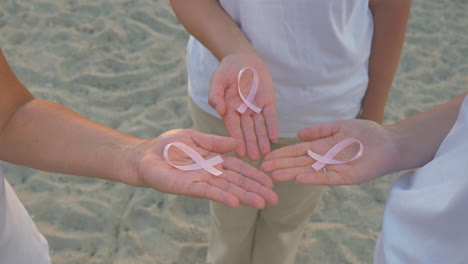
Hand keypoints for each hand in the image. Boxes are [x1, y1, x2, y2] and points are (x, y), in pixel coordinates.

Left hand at [135, 129, 277, 208]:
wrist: (147, 155)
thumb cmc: (169, 146)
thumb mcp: (195, 137)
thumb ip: (215, 142)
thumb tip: (236, 143)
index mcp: (215, 160)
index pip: (240, 168)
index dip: (255, 175)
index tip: (270, 182)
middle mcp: (211, 173)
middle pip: (238, 182)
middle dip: (256, 190)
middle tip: (274, 199)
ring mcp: (201, 181)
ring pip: (227, 189)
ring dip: (245, 196)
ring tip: (262, 203)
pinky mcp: (188, 186)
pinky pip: (208, 192)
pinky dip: (222, 197)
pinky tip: (236, 202)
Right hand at [209, 53, 277, 160]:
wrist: (242, 58)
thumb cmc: (227, 70)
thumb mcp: (218, 80)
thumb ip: (216, 95)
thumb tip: (219, 110)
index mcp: (229, 110)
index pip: (232, 128)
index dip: (236, 140)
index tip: (238, 153)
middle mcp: (242, 112)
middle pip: (247, 131)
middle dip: (250, 145)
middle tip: (254, 159)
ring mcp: (255, 108)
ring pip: (259, 127)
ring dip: (262, 140)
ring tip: (265, 153)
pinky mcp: (267, 102)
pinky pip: (270, 116)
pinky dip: (272, 126)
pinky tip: (274, 137)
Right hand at [261, 120, 398, 185]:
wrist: (389, 142)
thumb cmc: (366, 133)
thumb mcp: (339, 126)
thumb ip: (319, 130)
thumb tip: (298, 134)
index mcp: (322, 147)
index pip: (297, 151)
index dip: (282, 154)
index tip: (266, 157)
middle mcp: (325, 159)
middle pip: (298, 162)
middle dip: (281, 165)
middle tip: (263, 169)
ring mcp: (334, 169)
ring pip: (308, 172)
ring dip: (291, 174)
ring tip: (274, 176)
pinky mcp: (345, 177)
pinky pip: (326, 178)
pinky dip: (313, 179)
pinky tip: (299, 179)